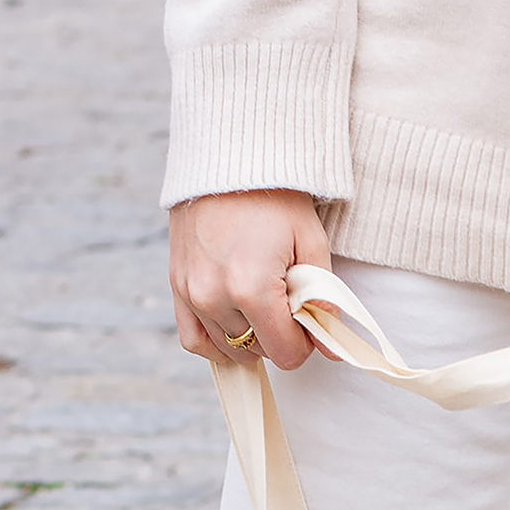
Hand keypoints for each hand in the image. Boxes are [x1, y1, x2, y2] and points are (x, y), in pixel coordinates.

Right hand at [169, 189, 332, 370]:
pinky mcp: (176, 283)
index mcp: (251, 289)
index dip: (305, 343)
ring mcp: (190, 292)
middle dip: (279, 335)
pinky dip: (216, 342)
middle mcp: (214, 296)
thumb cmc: (276, 196)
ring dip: (251, 338)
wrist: (229, 156)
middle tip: (285, 298)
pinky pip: (194, 339)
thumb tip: (332, 350)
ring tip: (262, 302)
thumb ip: (324, 302)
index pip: (285, 353)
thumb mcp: (312, 244)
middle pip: (259, 351)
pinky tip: (235, 327)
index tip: (308, 317)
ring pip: (229, 348)